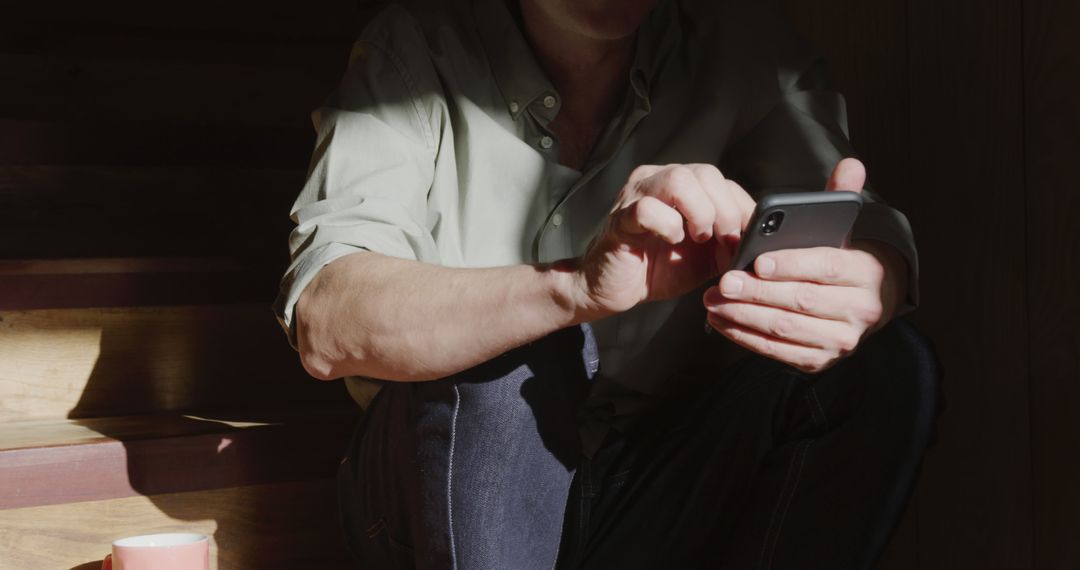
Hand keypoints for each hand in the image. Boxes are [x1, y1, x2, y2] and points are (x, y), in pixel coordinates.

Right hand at [573, 164, 755, 317]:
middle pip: (705, 172)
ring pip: (679, 179)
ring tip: (697, 238)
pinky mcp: (620, 218)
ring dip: (700, 213)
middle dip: (725, 211)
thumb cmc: (655, 268)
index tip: (747, 239)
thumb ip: (728, 242)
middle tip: (723, 241)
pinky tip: (670, 242)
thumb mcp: (704, 256)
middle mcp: (657, 180)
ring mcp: (636, 195)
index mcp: (680, 186)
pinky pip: (648, 209)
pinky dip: (668, 226)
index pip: (722, 181)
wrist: (610, 290)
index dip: (742, 208)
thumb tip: (759, 239)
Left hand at [702, 158, 906, 372]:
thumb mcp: (846, 230)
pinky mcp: (819, 361)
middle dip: (757, 292)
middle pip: (801, 300)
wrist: (867, 305)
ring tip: (713, 300)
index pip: (827, 268)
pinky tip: (721, 321)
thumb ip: (840, 197)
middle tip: (723, 281)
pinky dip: (745, 336)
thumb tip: (849, 164)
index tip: (757, 261)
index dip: (791, 265)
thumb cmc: (842, 262)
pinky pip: (777, 351)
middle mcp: (860, 311)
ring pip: (786, 329)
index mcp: (867, 273)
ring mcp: (840, 341)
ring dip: (744, 316)